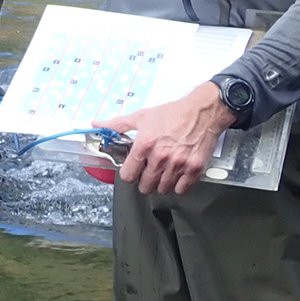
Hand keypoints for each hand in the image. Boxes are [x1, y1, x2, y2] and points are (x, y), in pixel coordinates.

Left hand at [100, 82, 236, 195]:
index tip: (134, 170)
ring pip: (163, 189)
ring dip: (162, 183)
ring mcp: (178, 164)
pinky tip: (178, 174)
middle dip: (145, 180)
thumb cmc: (173, 113)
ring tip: (164, 171)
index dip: (130, 173)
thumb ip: (117, 124)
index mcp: (144, 145)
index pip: (128, 175)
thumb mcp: (142, 117)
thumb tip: (96, 125)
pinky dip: (179, 185)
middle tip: (150, 171)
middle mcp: (160, 157)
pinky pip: (181, 189)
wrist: (203, 111)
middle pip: (145, 186)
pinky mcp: (195, 168)